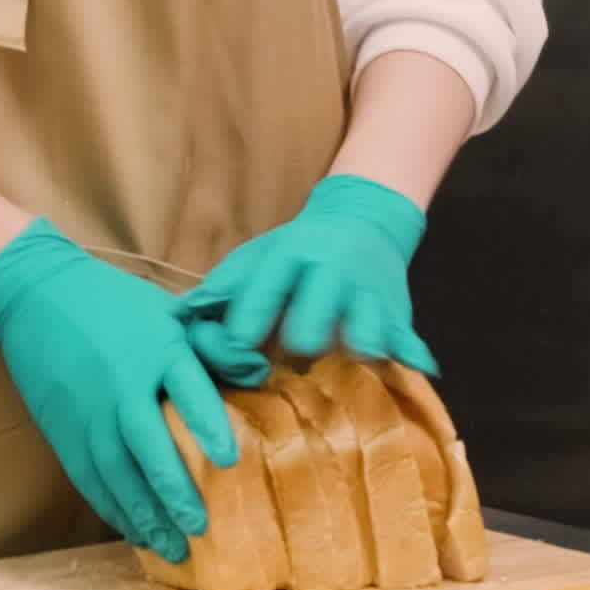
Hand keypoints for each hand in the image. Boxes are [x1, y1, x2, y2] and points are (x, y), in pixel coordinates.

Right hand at [0, 222, 235, 561]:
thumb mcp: (169, 313)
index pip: (185, 388)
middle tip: (200, 525)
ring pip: (116, 472)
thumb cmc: (117, 305)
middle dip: (173, 488)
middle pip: (147, 443)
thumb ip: (214, 345)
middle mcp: (122, 384)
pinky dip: (113, 509)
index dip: (207, 424)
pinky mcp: (65, 432)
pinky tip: (136, 533)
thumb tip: (260, 370)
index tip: (229, 459)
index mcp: (156, 348)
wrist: (37, 297)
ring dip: (144, 513)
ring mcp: (89, 412)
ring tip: (173, 548)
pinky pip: (90, 479)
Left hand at [178, 173, 432, 384]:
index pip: (263, 294)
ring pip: (363, 334)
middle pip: (312, 324)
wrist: (364, 219)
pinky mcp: (397, 314)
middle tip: (293, 360)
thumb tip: (177, 317)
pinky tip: (413, 370)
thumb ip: (221, 288)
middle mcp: (331, 274)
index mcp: (291, 257)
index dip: (247, 326)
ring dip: (352, 356)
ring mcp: (368, 295)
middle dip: (300, 344)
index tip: (238, 352)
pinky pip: (406, 343)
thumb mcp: (256, 257)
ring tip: (343, 369)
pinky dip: (410, 359)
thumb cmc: (297, 250)